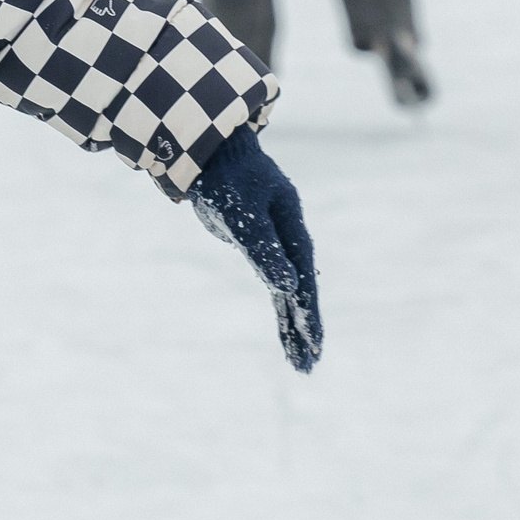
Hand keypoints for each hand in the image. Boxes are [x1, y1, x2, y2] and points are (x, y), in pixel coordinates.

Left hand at [190, 131, 320, 371]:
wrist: (207, 153)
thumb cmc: (225, 177)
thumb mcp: (242, 213)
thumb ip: (263, 249)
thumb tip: (288, 288)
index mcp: (291, 224)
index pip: (304, 274)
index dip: (307, 308)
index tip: (312, 340)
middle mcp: (287, 236)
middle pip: (300, 289)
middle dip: (304, 328)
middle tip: (308, 366)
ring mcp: (274, 242)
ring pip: (287, 292)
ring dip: (292, 325)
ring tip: (301, 363)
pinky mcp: (257, 246)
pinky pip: (272, 282)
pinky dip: (279, 307)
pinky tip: (287, 329)